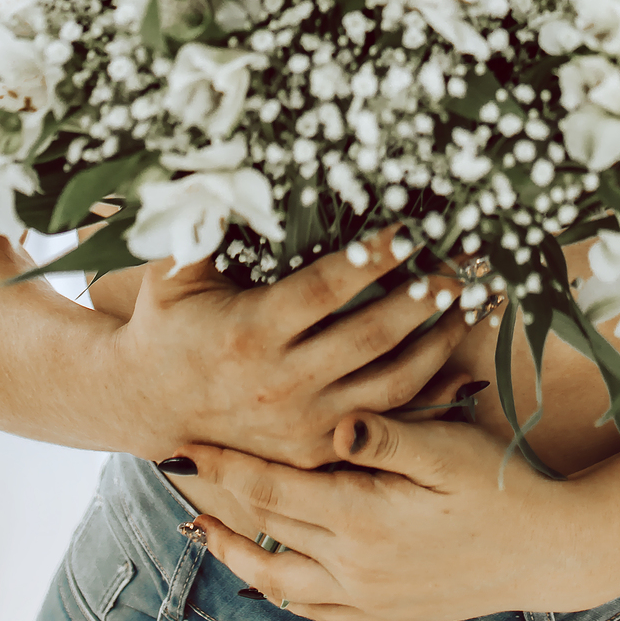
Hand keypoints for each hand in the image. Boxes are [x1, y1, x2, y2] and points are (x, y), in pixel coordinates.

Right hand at [111, 228, 474, 466]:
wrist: (150, 404)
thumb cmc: (168, 322)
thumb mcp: (173, 271)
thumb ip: (200, 225)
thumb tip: (225, 171)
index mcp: (250, 333)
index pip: (326, 290)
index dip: (373, 259)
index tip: (410, 230)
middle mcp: (281, 384)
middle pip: (370, 337)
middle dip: (423, 298)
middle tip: (462, 263)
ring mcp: (303, 423)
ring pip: (389, 384)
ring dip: (437, 342)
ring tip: (469, 302)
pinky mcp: (315, 449)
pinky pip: (385, 421)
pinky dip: (427, 391)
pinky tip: (456, 359)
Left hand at [179, 407, 568, 620]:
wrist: (552, 552)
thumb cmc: (503, 486)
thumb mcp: (449, 448)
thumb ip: (388, 435)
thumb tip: (335, 419)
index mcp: (363, 517)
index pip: (272, 487)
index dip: (223, 463)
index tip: (184, 439)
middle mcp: (355, 564)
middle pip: (264, 528)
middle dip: (215, 496)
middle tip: (172, 469)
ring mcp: (369, 594)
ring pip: (278, 579)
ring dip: (235, 551)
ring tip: (202, 526)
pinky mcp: (387, 609)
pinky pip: (314, 609)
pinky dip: (280, 591)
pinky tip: (268, 575)